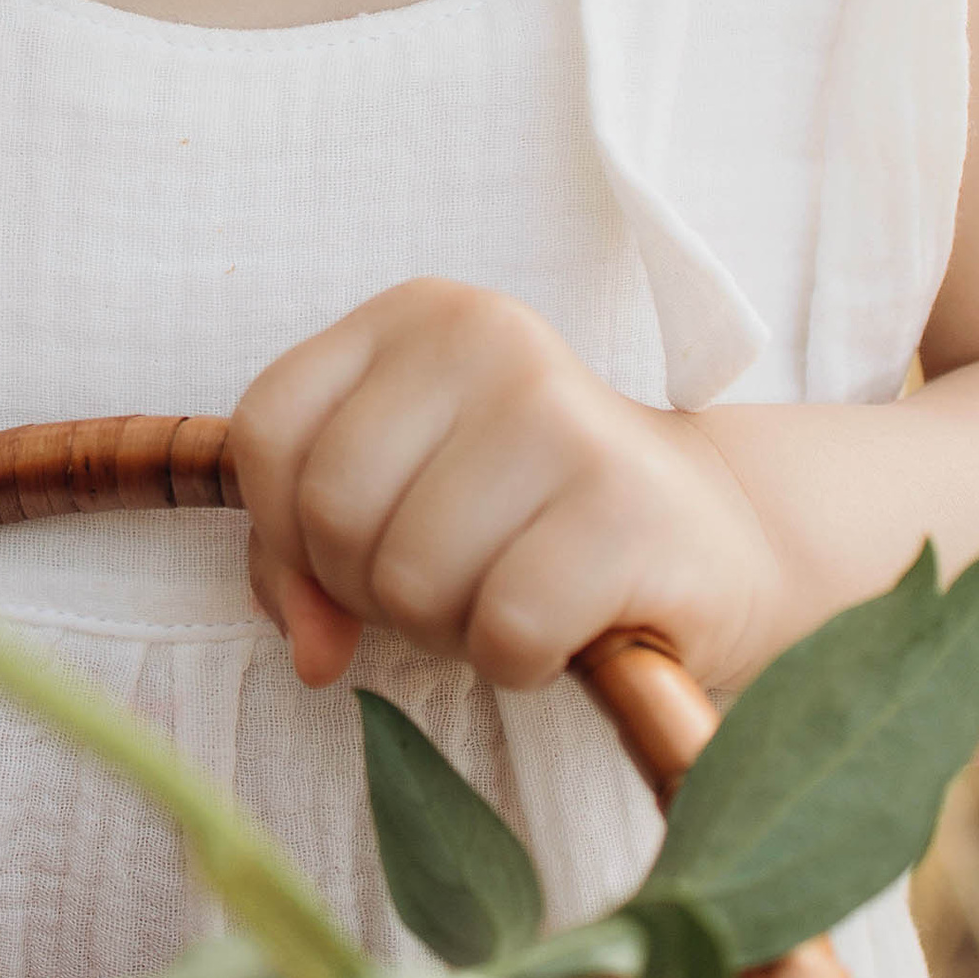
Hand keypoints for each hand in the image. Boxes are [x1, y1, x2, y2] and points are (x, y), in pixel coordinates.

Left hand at [231, 280, 786, 698]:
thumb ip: (304, 557)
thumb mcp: (396, 498)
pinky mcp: (623, 506)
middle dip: (370, 590)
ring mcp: (561, 413)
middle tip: (452, 585)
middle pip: (331, 512)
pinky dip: (520, 662)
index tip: (349, 560)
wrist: (711, 533)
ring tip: (512, 596)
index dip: (284, 532)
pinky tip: (565, 627)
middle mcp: (487, 336)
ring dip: (449, 631)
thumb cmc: (523, 517)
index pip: (267, 431)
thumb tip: (308, 650)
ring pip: (410, 580)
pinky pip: (504, 631)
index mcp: (415, 316)